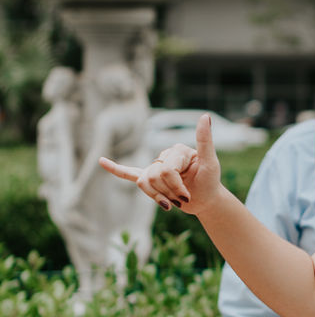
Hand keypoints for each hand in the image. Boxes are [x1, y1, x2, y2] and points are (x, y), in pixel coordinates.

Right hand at [99, 113, 220, 212]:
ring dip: (158, 197)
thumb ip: (205, 141)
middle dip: (168, 192)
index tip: (187, 196)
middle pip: (154, 177)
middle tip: (182, 198)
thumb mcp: (210, 163)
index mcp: (177, 150)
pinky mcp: (149, 178)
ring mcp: (155, 166)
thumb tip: (205, 116)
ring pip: (144, 183)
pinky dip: (115, 168)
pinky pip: (129, 173)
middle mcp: (165, 154)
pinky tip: (102, 161)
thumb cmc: (210, 182)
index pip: (166, 170)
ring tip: (172, 201)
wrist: (206, 200)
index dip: (176, 186)